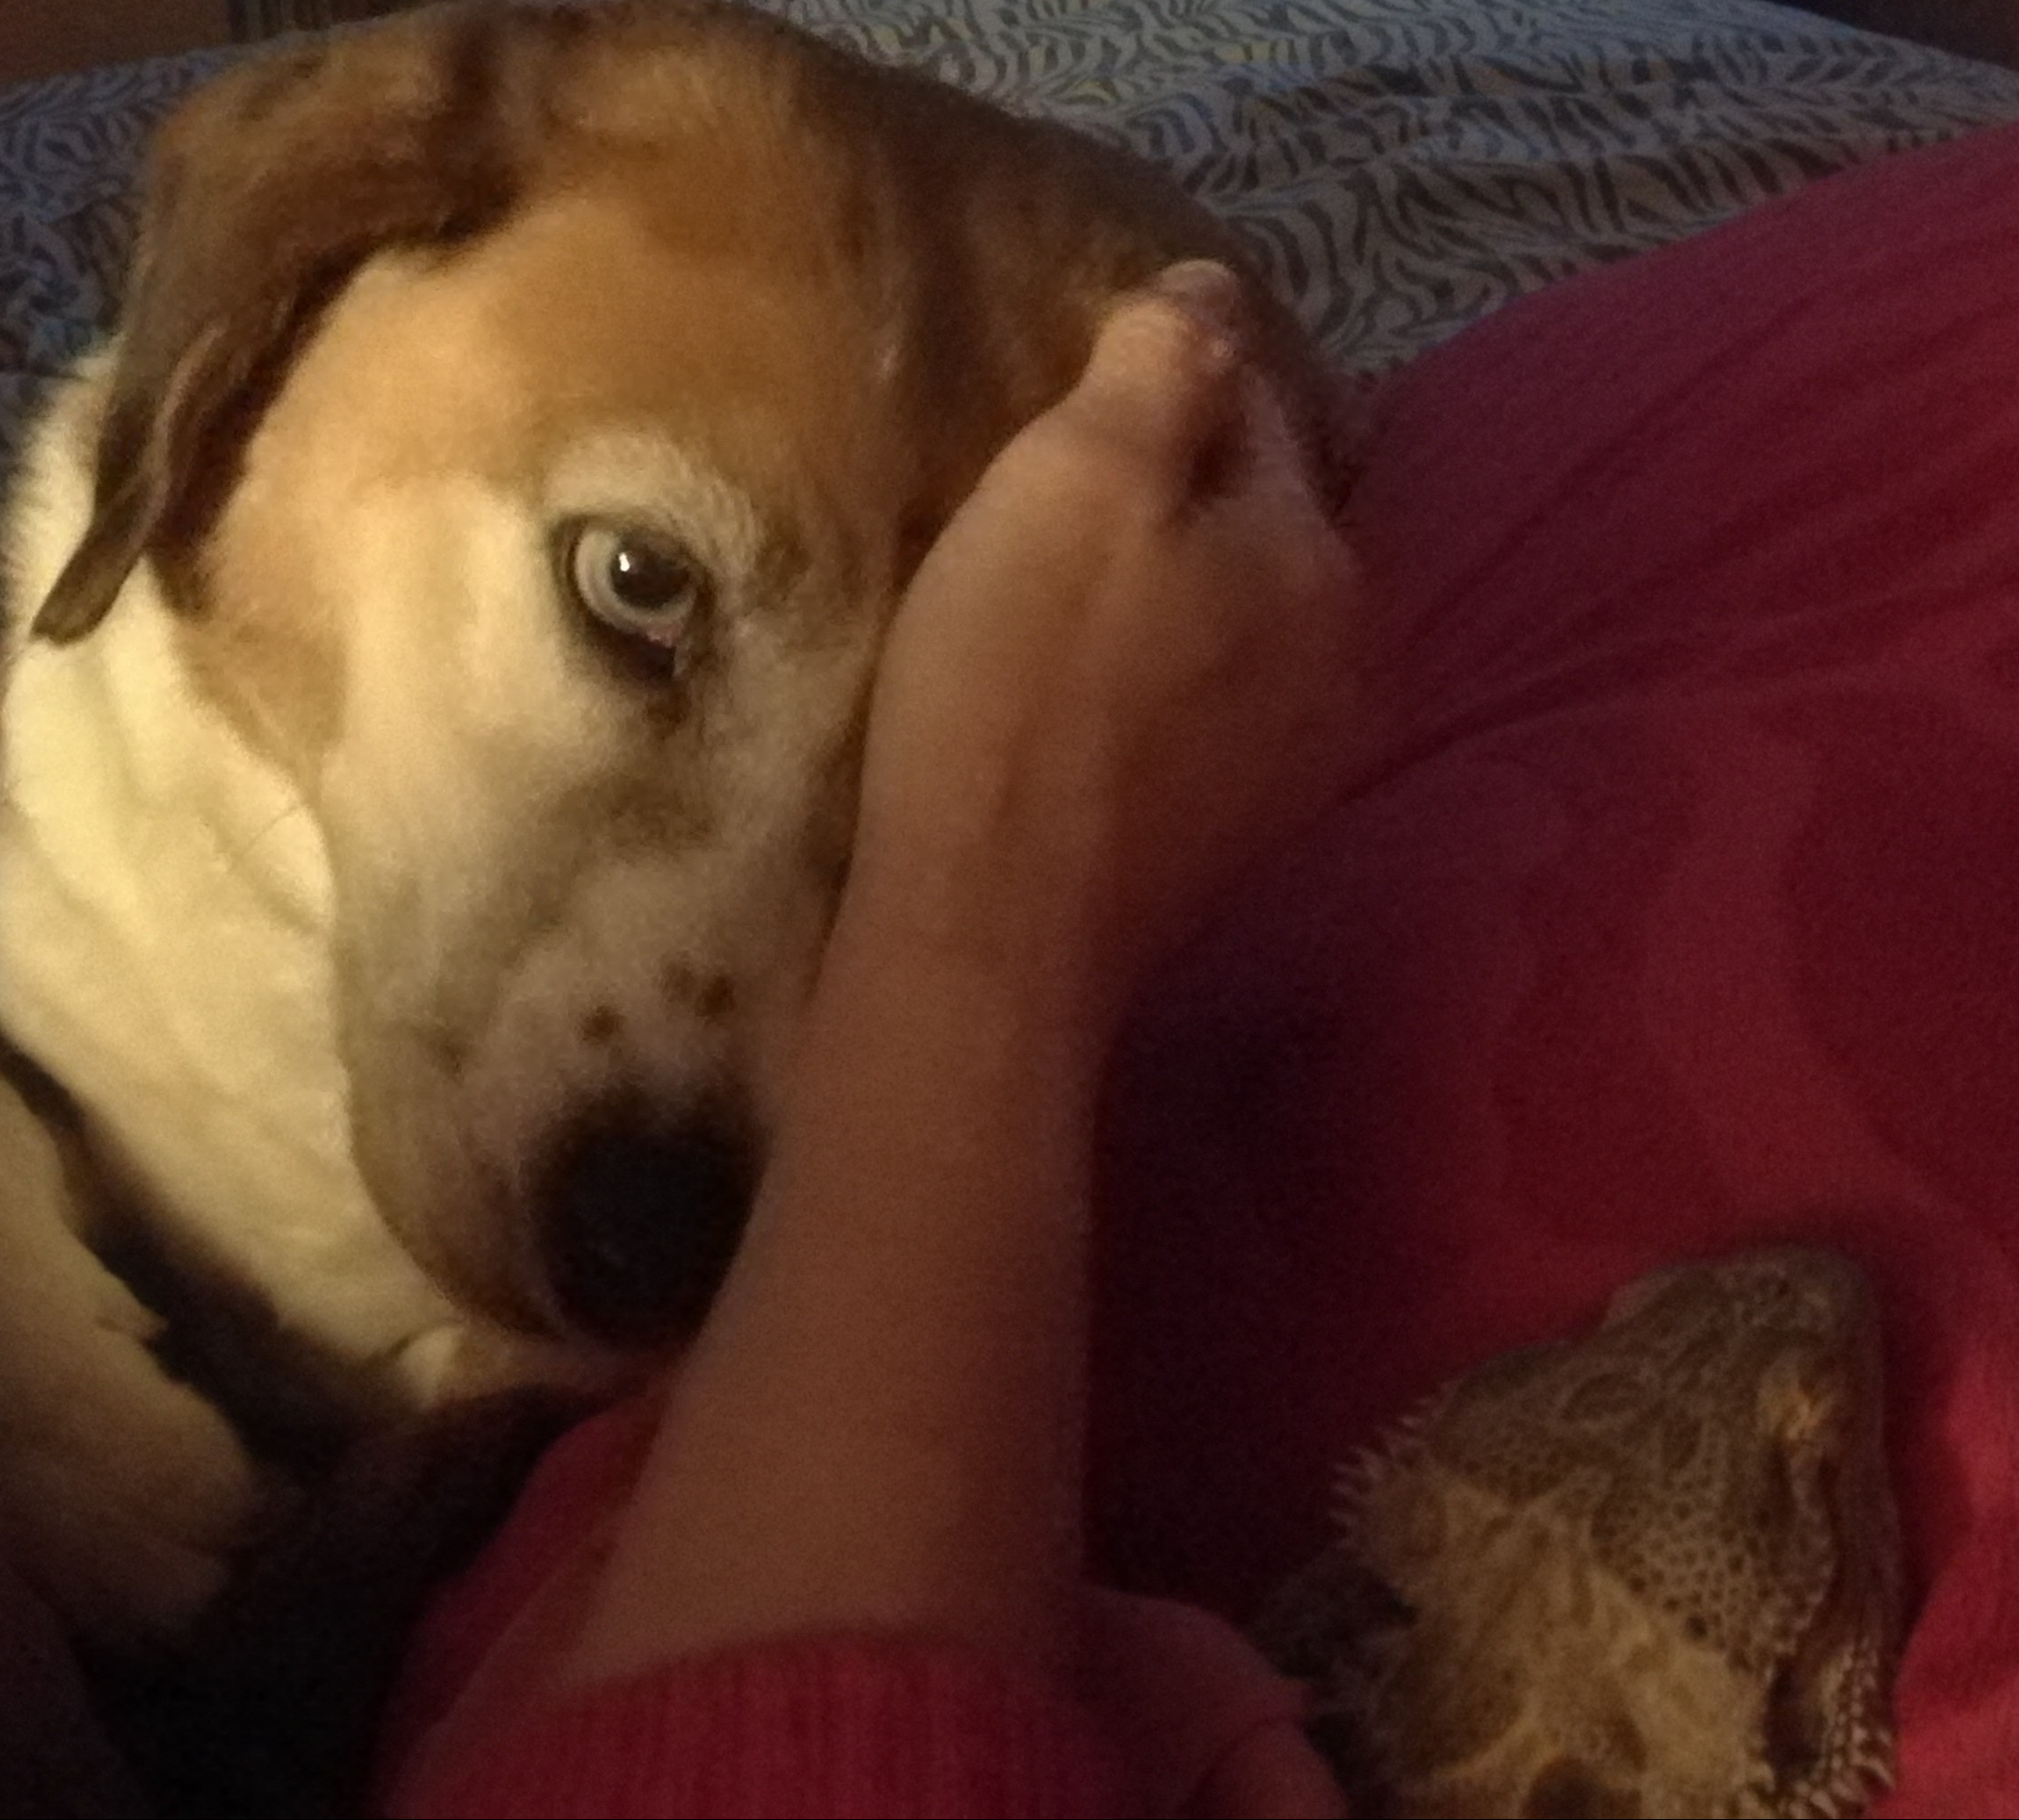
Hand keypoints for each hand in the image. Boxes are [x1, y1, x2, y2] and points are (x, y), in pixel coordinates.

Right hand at [852, 261, 1369, 1025]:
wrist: (990, 931)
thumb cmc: (1020, 689)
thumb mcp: (1077, 481)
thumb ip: (1160, 365)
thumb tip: (1212, 292)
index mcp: (1320, 557)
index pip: (1255, 407)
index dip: (1159, 380)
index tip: (1065, 397)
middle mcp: (1345, 661)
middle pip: (1255, 522)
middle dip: (1172, 493)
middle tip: (1049, 497)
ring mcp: (1298, 766)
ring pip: (1234, 622)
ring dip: (1165, 592)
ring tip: (1056, 596)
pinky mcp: (1232, 841)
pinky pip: (1202, 711)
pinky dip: (1153, 682)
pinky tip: (1079, 701)